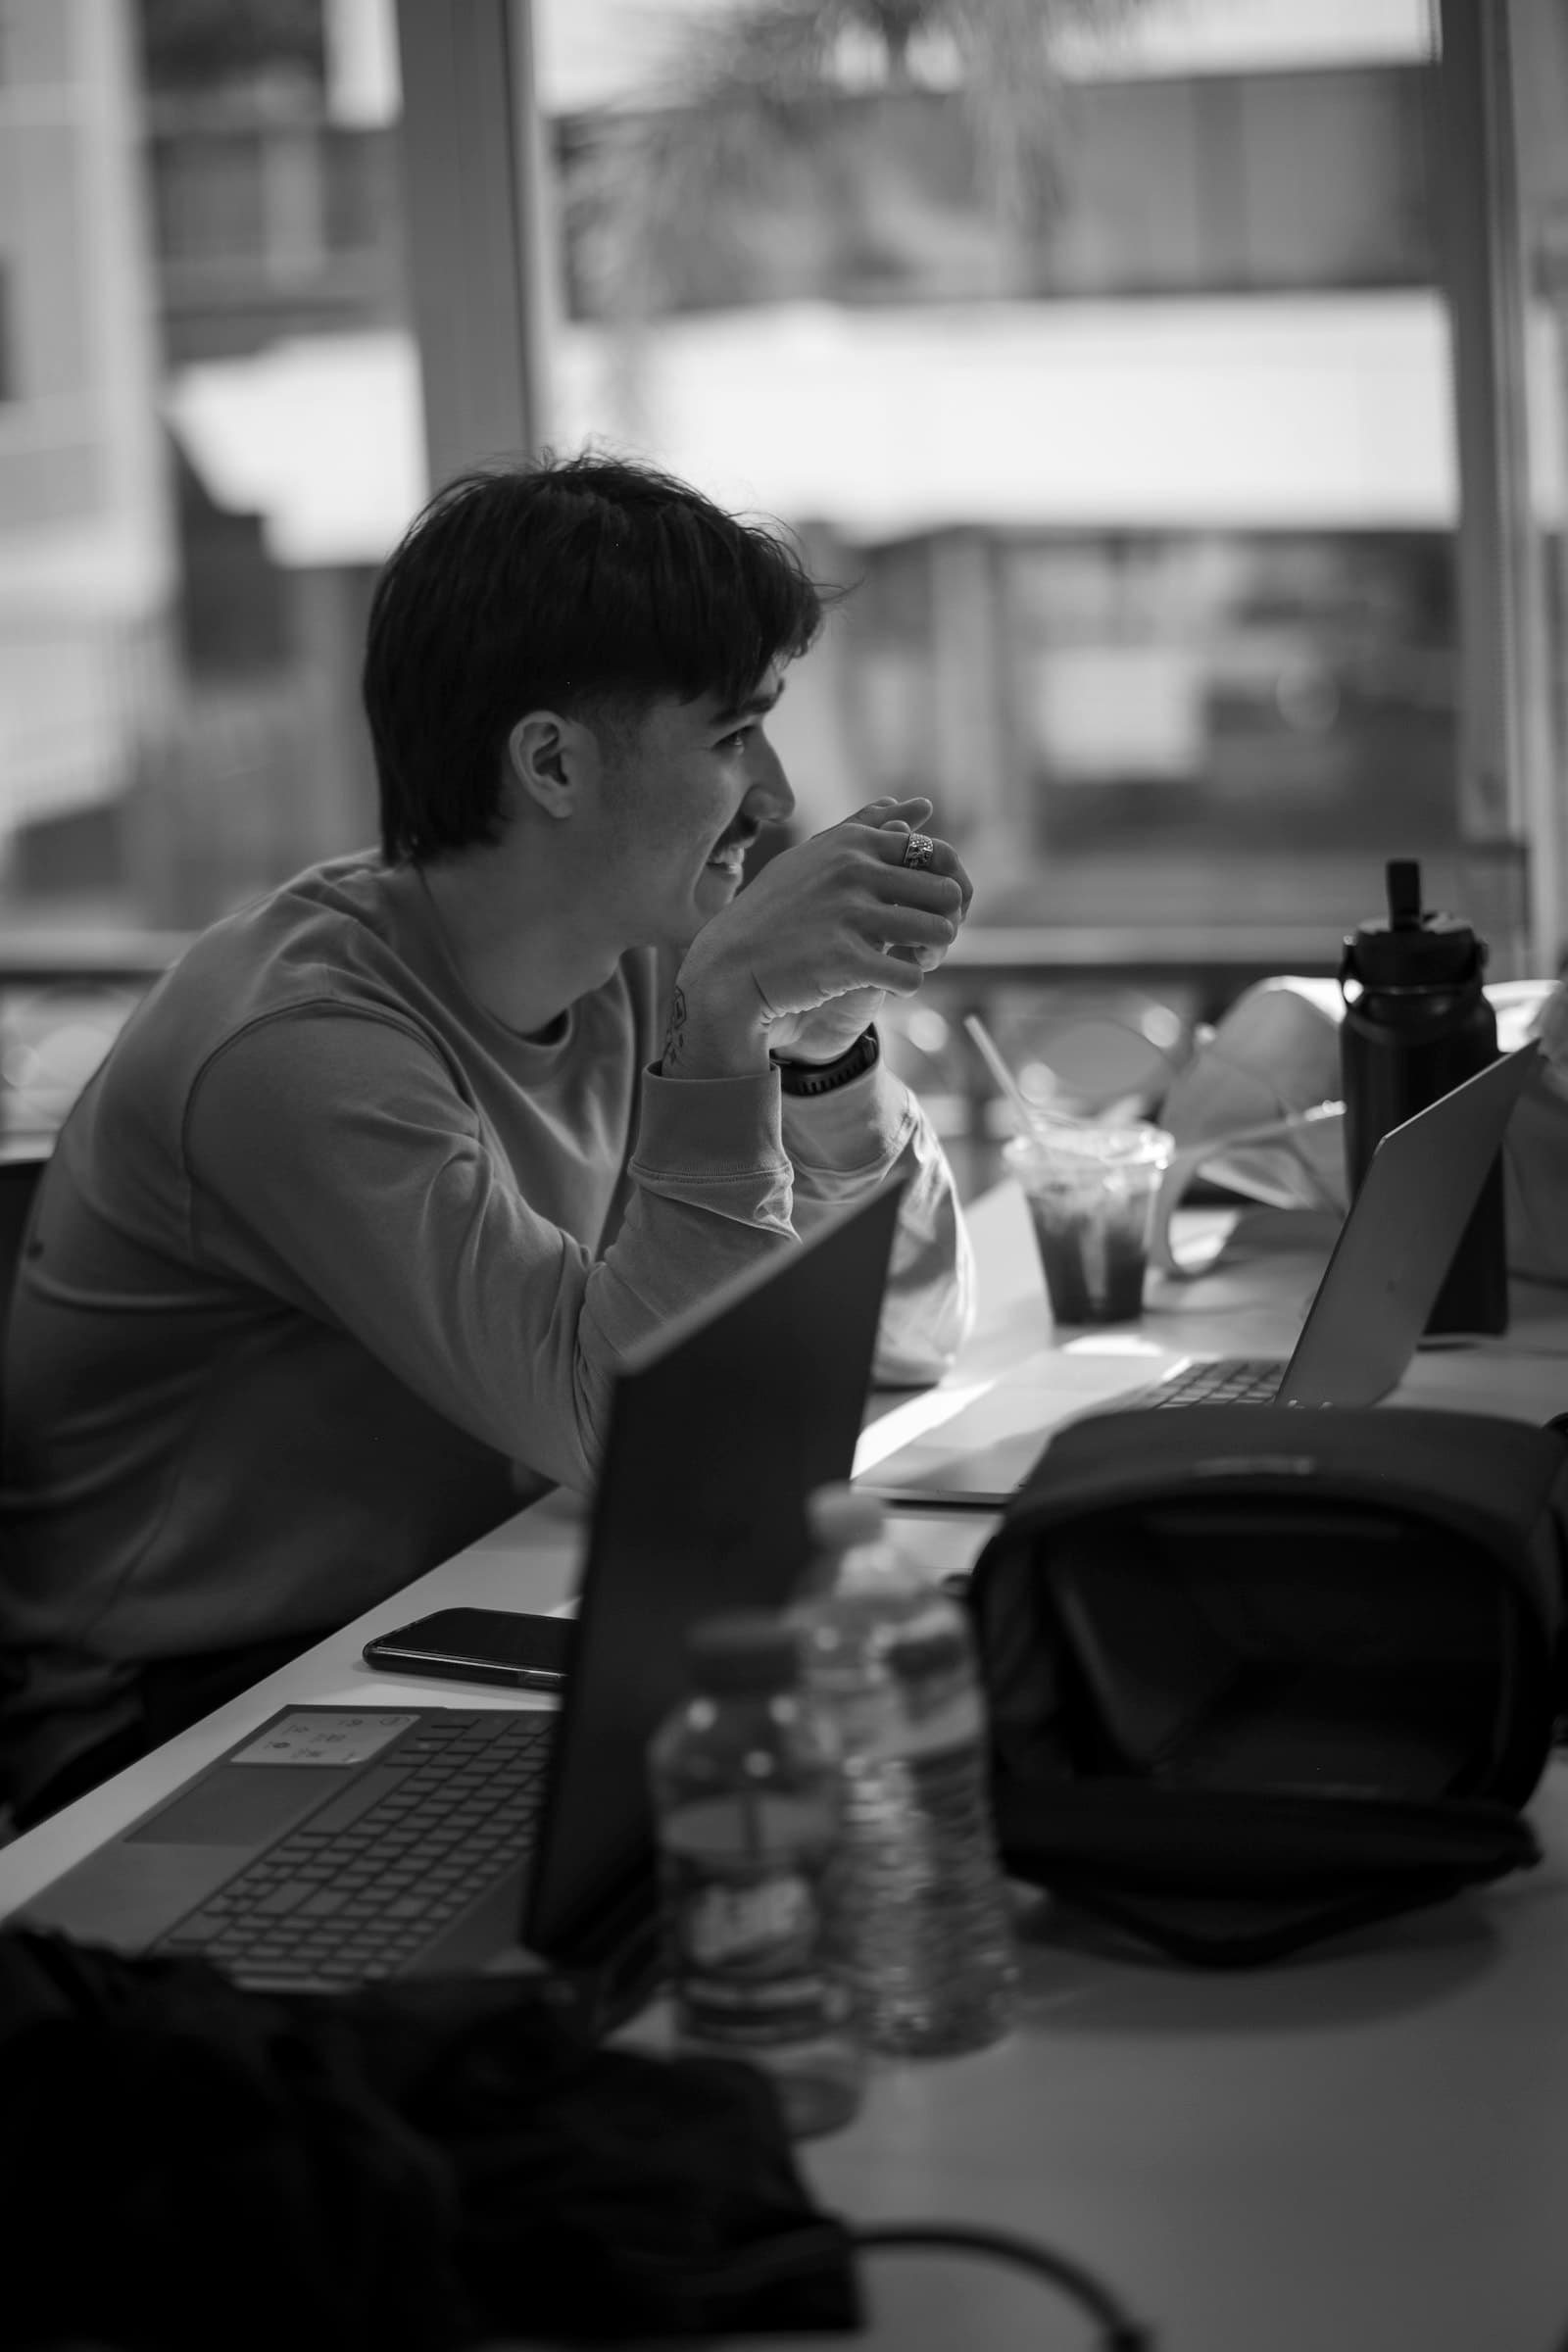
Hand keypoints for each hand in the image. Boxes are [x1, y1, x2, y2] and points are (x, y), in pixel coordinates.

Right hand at [666, 797, 972, 1075]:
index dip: (946, 886)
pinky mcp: (844, 960)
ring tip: (911, 962)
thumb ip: (868, 828)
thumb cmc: (774, 912)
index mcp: (853, 843)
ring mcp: (848, 914)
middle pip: (947, 893)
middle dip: (945, 921)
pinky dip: (907, 984)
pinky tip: (886, 983)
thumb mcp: (815, 857)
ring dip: (932, 954)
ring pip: (939, 932)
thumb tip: (921, 805)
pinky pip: (911, 975)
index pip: (938, 854)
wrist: (728, 969)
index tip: (930, 909)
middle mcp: (853, 870)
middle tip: (925, 941)